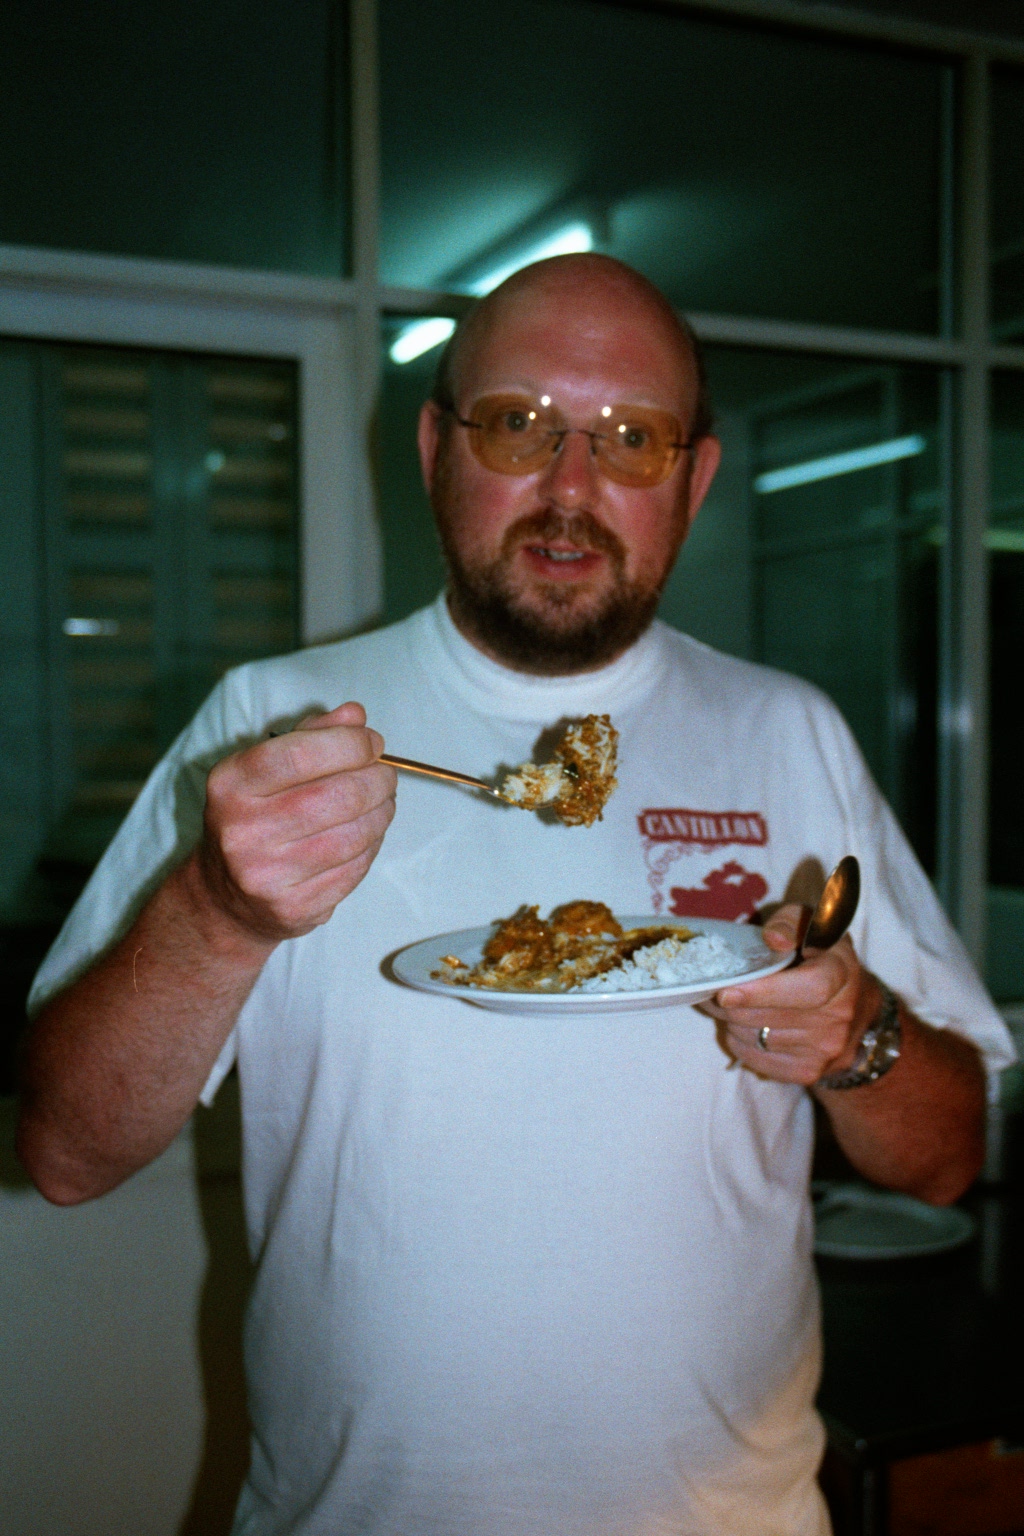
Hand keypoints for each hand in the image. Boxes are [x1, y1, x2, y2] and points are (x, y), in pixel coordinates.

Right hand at [193, 701, 396, 942]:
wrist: (226, 898)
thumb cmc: (254, 820)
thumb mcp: (264, 771)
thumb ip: (310, 736)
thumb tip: (355, 715)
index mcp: (231, 784)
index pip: (300, 753)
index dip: (350, 744)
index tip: (372, 743)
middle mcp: (242, 830)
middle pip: (337, 795)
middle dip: (377, 779)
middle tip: (386, 775)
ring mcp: (266, 874)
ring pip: (354, 835)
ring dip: (382, 813)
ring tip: (382, 802)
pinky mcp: (292, 907)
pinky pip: (354, 869)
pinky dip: (372, 846)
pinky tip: (368, 835)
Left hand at [700, 904, 880, 1085]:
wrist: (855, 1008)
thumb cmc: (820, 957)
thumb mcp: (810, 926)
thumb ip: (790, 923)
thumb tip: (774, 938)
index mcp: (841, 974)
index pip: (808, 989)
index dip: (764, 992)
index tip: (726, 993)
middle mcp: (839, 1016)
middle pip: (769, 1017)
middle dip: (730, 1004)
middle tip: (711, 989)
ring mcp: (825, 1050)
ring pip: (756, 1038)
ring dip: (732, 1021)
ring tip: (730, 1004)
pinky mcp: (808, 1072)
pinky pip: (756, 1059)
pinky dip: (741, 1041)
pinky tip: (745, 1024)